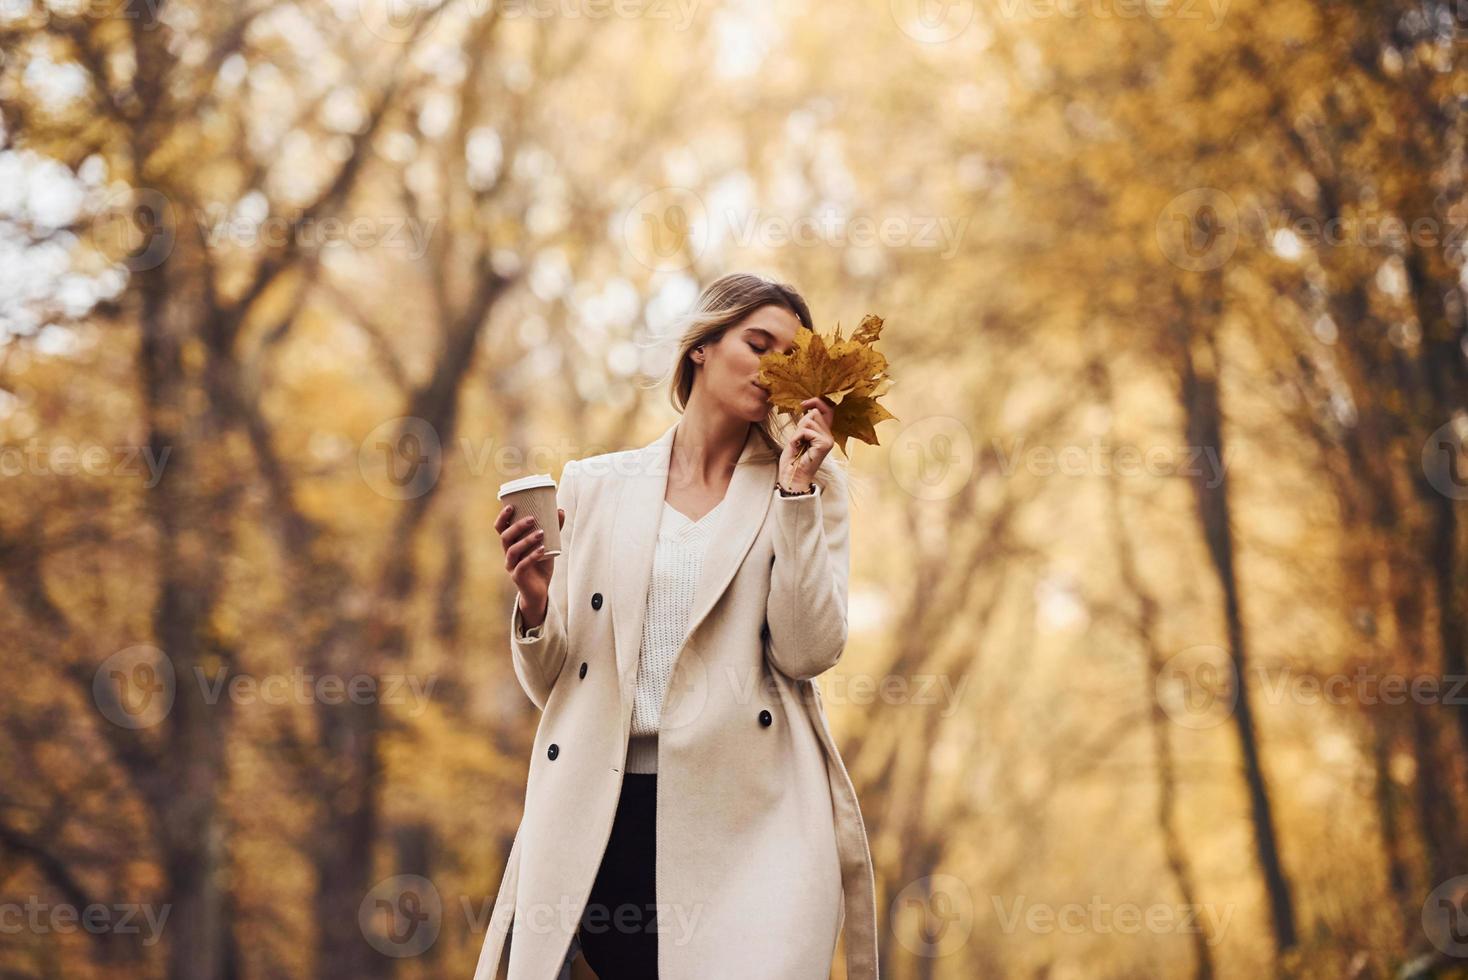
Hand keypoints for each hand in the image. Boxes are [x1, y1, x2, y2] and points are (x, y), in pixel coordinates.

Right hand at [495, 504, 565, 627]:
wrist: (540, 590)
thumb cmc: (540, 564)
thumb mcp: (547, 544)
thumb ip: (553, 529)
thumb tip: (560, 510)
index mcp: (511, 543)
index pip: (500, 528)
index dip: (503, 517)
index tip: (511, 506)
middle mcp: (508, 553)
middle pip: (505, 537)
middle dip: (517, 526)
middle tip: (532, 518)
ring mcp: (511, 565)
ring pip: (512, 550)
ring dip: (526, 540)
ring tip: (541, 533)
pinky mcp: (518, 577)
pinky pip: (522, 565)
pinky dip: (532, 556)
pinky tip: (542, 549)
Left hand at [778, 396, 834, 490]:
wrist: (792, 477)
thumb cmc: (793, 460)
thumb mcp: (799, 437)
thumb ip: (806, 424)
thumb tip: (809, 409)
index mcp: (824, 434)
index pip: (827, 409)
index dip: (816, 402)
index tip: (803, 404)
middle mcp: (829, 436)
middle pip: (814, 413)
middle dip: (801, 422)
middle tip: (798, 439)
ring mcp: (828, 440)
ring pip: (809, 420)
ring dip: (798, 432)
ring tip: (798, 444)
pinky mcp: (824, 444)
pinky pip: (806, 430)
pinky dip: (796, 438)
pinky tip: (797, 448)